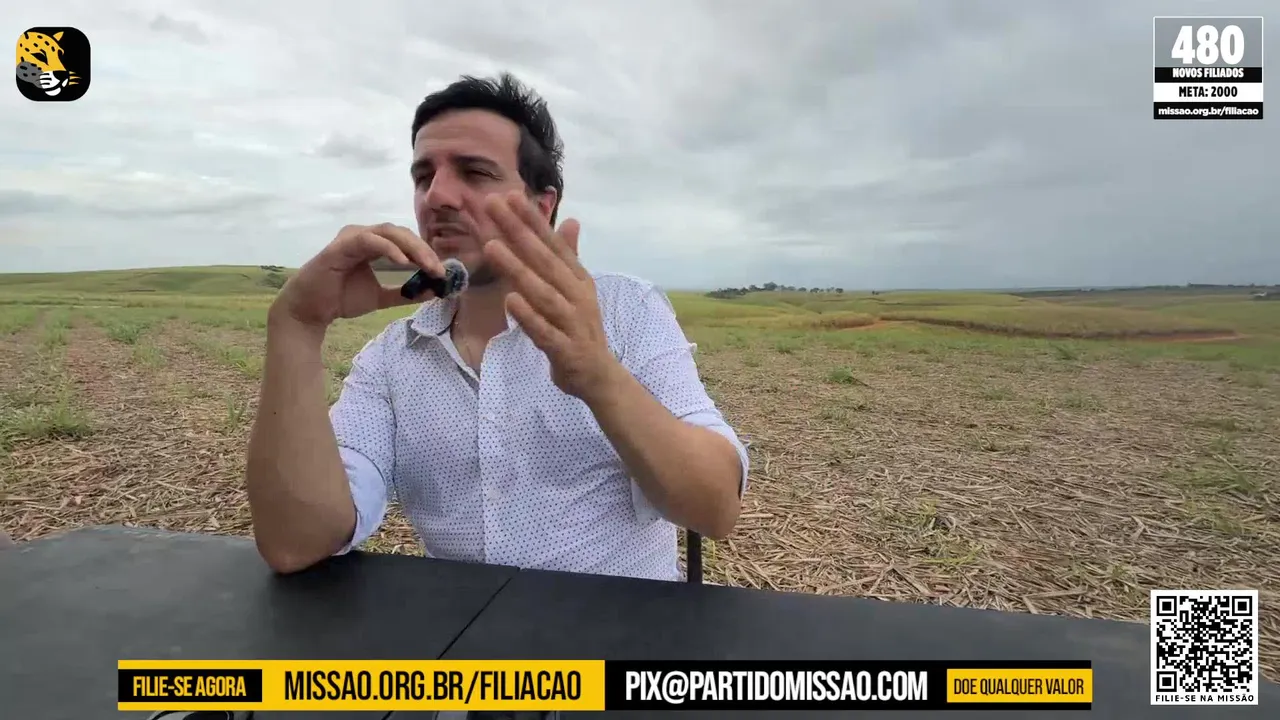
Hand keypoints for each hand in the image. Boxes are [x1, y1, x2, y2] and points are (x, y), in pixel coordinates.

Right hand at [272, 223, 444, 329]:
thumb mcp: (381, 297)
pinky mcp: (341, 245)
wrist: (311, 310)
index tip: (442, 272)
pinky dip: (388, 248)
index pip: (405, 240)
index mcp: (372, 243)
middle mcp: (363, 235)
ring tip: (427, 265)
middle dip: (423, 250)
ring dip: (411, 248)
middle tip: (439, 269)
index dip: (426, 253)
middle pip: (401, 233)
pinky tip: (403, 262)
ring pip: (388, 232)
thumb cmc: (341, 298)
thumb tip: (435, 291)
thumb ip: (405, 293)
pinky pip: (369, 240)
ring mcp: (351, 237)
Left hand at [472, 191, 620, 400]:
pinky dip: (528, 316)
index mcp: (577, 279)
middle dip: (517, 231)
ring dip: (517, 269)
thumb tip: (572, 221)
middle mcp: (576, 295)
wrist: (599, 376)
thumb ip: (569, 257)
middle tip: (491, 205)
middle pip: (544, 260)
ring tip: (491, 246)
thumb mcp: (577, 289)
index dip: (531, 219)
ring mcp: (572, 322)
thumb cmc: (581, 328)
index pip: (552, 244)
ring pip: (542, 292)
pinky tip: (511, 301)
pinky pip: (544, 331)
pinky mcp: (565, 349)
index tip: (508, 195)